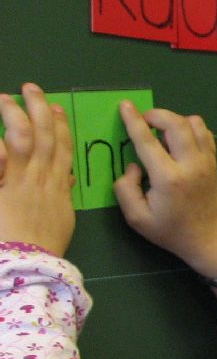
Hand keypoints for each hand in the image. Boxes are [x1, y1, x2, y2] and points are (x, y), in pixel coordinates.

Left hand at [0, 84, 76, 255]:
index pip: (62, 151)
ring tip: (8, 98)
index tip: (56, 107)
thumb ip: (61, 196)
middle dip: (39, 112)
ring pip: (23, 142)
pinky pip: (2, 162)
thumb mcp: (61, 221)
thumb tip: (68, 179)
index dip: (60, 127)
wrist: (30, 269)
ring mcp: (21, 185)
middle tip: (32, 89)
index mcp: (58, 190)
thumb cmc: (42, 249)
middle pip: (44, 140)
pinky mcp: (4, 192)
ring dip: (17, 117)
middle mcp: (42, 182)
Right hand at [115, 100, 216, 278]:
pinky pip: (205, 133)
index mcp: (168, 178)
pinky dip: (190, 127)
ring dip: (175, 120)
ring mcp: (206, 162)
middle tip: (143, 120)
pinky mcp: (213, 162)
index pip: (148, 141)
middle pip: (176, 123)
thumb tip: (134, 165)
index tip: (125, 105)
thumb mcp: (136, 217)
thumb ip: (125, 188)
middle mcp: (191, 165)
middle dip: (156, 114)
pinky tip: (179, 139)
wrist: (205, 238)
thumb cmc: (169, 230)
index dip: (134, 120)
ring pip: (194, 124)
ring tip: (161, 131)